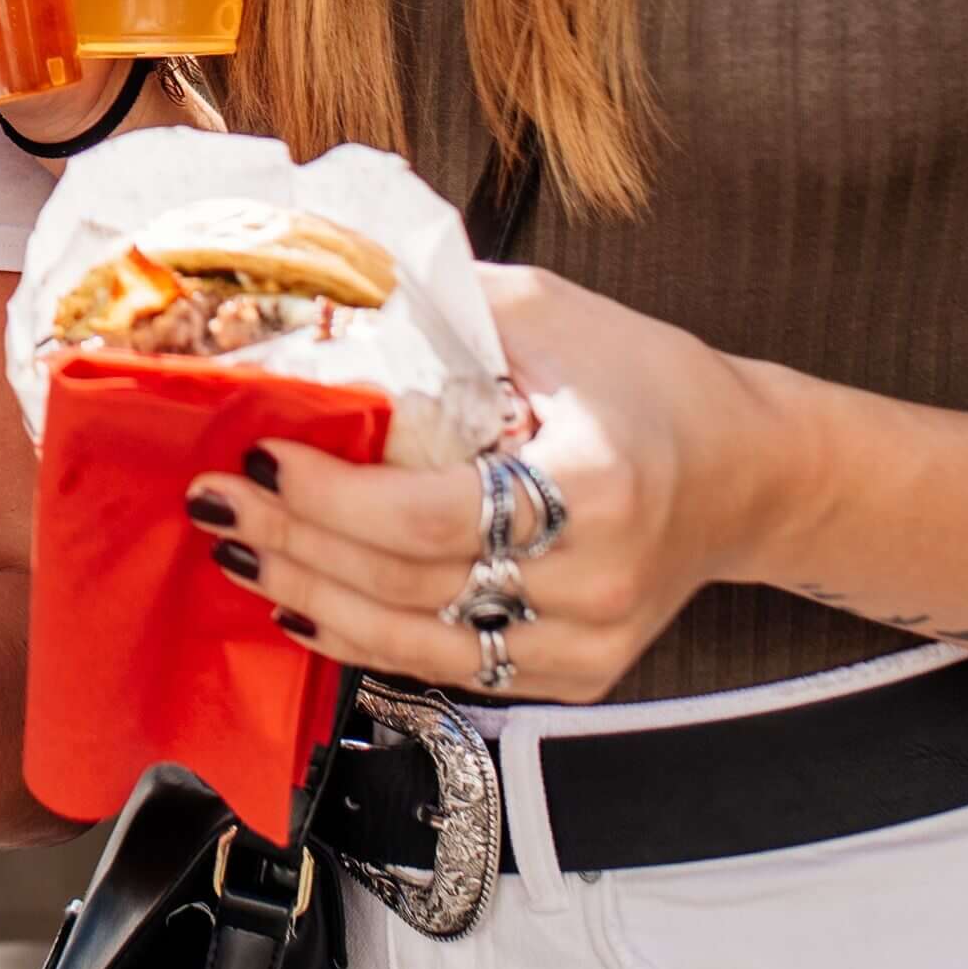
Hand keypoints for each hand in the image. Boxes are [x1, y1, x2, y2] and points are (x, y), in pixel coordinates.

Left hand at [185, 267, 795, 702]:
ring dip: (312, 598)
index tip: (263, 454)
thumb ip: (439, 305)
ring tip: (240, 549)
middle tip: (217, 500)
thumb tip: (323, 292)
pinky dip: (368, 639)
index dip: (333, 496)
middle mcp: (597, 579)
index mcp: (597, 485)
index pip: (433, 514)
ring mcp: (589, 641)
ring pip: (418, 644)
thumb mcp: (549, 313)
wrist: (750, 472)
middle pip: (409, 584)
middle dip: (295, 541)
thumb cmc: (652, 384)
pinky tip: (307, 602)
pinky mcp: (579, 675)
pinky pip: (453, 669)